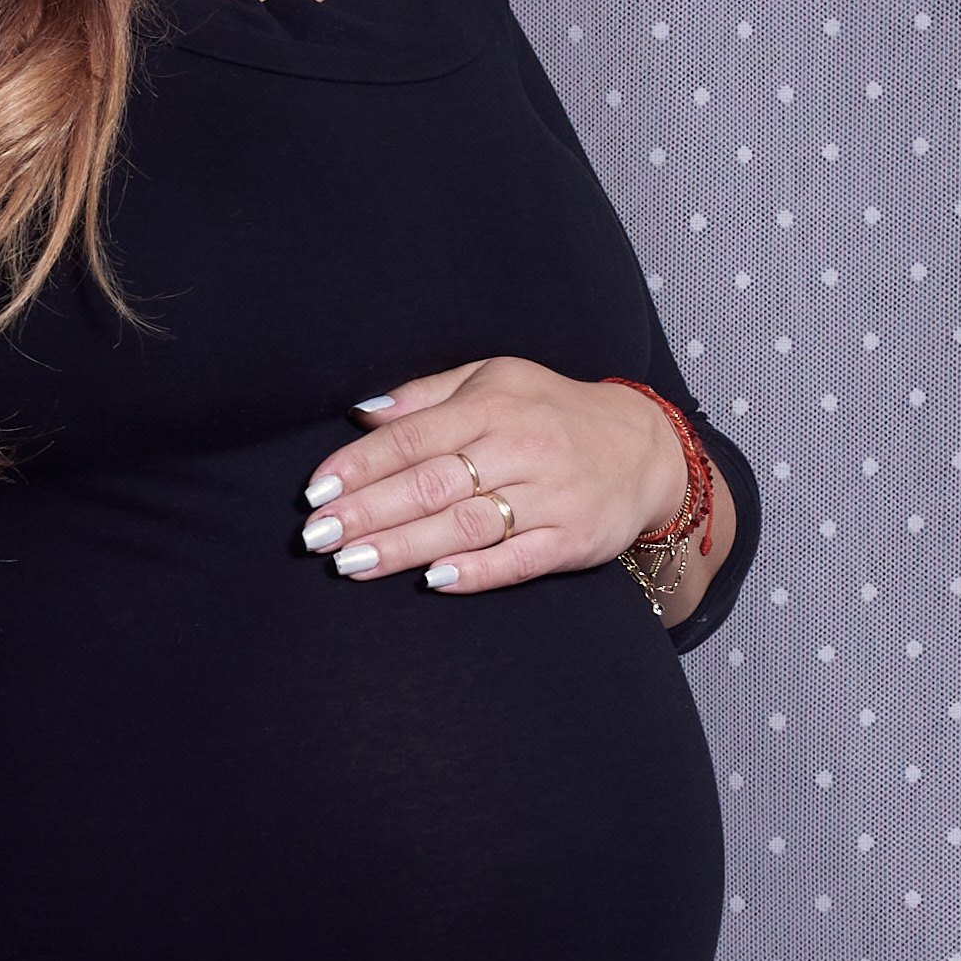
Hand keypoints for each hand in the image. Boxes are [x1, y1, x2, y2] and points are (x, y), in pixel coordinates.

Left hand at [295, 356, 687, 595]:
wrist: (645, 447)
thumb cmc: (550, 412)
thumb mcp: (494, 379)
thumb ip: (425, 396)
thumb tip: (360, 413)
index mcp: (493, 403)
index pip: (413, 437)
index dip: (360, 466)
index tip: (316, 493)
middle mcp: (521, 446)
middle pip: (431, 484)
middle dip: (368, 512)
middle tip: (318, 535)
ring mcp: (552, 494)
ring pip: (467, 524)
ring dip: (404, 547)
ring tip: (352, 564)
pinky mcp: (575, 538)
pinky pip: (520, 558)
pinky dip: (476, 571)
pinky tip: (432, 580)